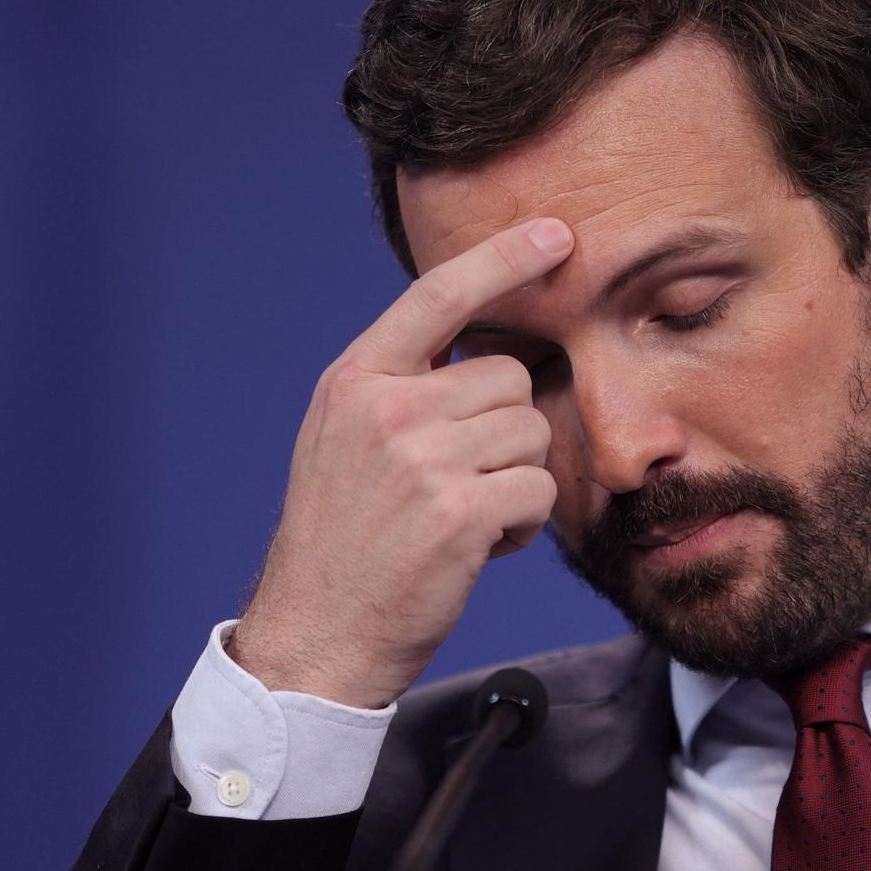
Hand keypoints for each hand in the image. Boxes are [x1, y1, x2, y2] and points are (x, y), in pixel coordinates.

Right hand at [229, 218, 573, 708]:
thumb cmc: (344, 543)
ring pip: (531, 433)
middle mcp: (386, 408)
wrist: (316, 636)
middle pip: (510, 377)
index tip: (554, 234)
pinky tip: (478, 546)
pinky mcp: (459, 511)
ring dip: (515, 480)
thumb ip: (404, 389)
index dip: (502, 259)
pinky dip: (522, 523)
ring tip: (462, 517)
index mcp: (355, 381)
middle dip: (506, 430)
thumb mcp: (346, 441)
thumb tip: (493, 351)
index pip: (438, 294)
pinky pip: (538, 489)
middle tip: (459, 482)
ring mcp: (422, 458)